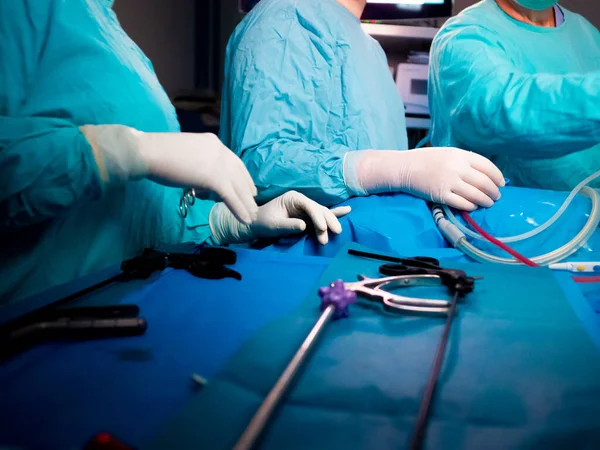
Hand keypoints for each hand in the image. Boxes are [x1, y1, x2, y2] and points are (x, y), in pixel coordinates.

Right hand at [137, 132, 257, 223]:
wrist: (148, 152)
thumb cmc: (158, 155)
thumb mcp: (185, 155)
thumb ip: (198, 164)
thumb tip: (201, 179)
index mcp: (212, 142)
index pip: (233, 161)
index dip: (242, 175)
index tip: (248, 186)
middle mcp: (219, 150)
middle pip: (239, 173)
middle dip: (247, 190)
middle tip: (254, 203)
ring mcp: (218, 163)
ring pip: (238, 187)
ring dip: (246, 204)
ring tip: (252, 216)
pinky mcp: (214, 177)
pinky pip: (230, 197)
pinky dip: (239, 209)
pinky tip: (245, 219)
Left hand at [210, 191, 351, 244]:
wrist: (256, 225)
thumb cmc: (262, 223)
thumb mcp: (273, 225)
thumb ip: (289, 225)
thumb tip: (304, 226)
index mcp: (293, 198)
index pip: (310, 206)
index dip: (318, 218)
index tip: (322, 229)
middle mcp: (301, 201)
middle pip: (319, 209)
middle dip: (328, 221)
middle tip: (335, 233)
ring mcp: (305, 208)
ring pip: (323, 214)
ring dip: (330, 223)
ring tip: (336, 233)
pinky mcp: (307, 216)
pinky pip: (322, 215)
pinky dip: (334, 214)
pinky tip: (347, 210)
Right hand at [355, 148, 504, 210]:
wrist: (404, 168)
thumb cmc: (426, 160)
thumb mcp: (448, 153)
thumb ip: (465, 161)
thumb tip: (485, 174)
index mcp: (460, 155)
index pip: (487, 166)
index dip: (497, 176)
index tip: (501, 183)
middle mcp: (457, 168)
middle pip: (484, 182)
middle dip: (494, 192)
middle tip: (496, 196)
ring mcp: (449, 182)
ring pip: (476, 195)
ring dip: (486, 201)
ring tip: (488, 203)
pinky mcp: (441, 195)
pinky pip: (462, 203)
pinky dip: (471, 206)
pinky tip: (473, 206)